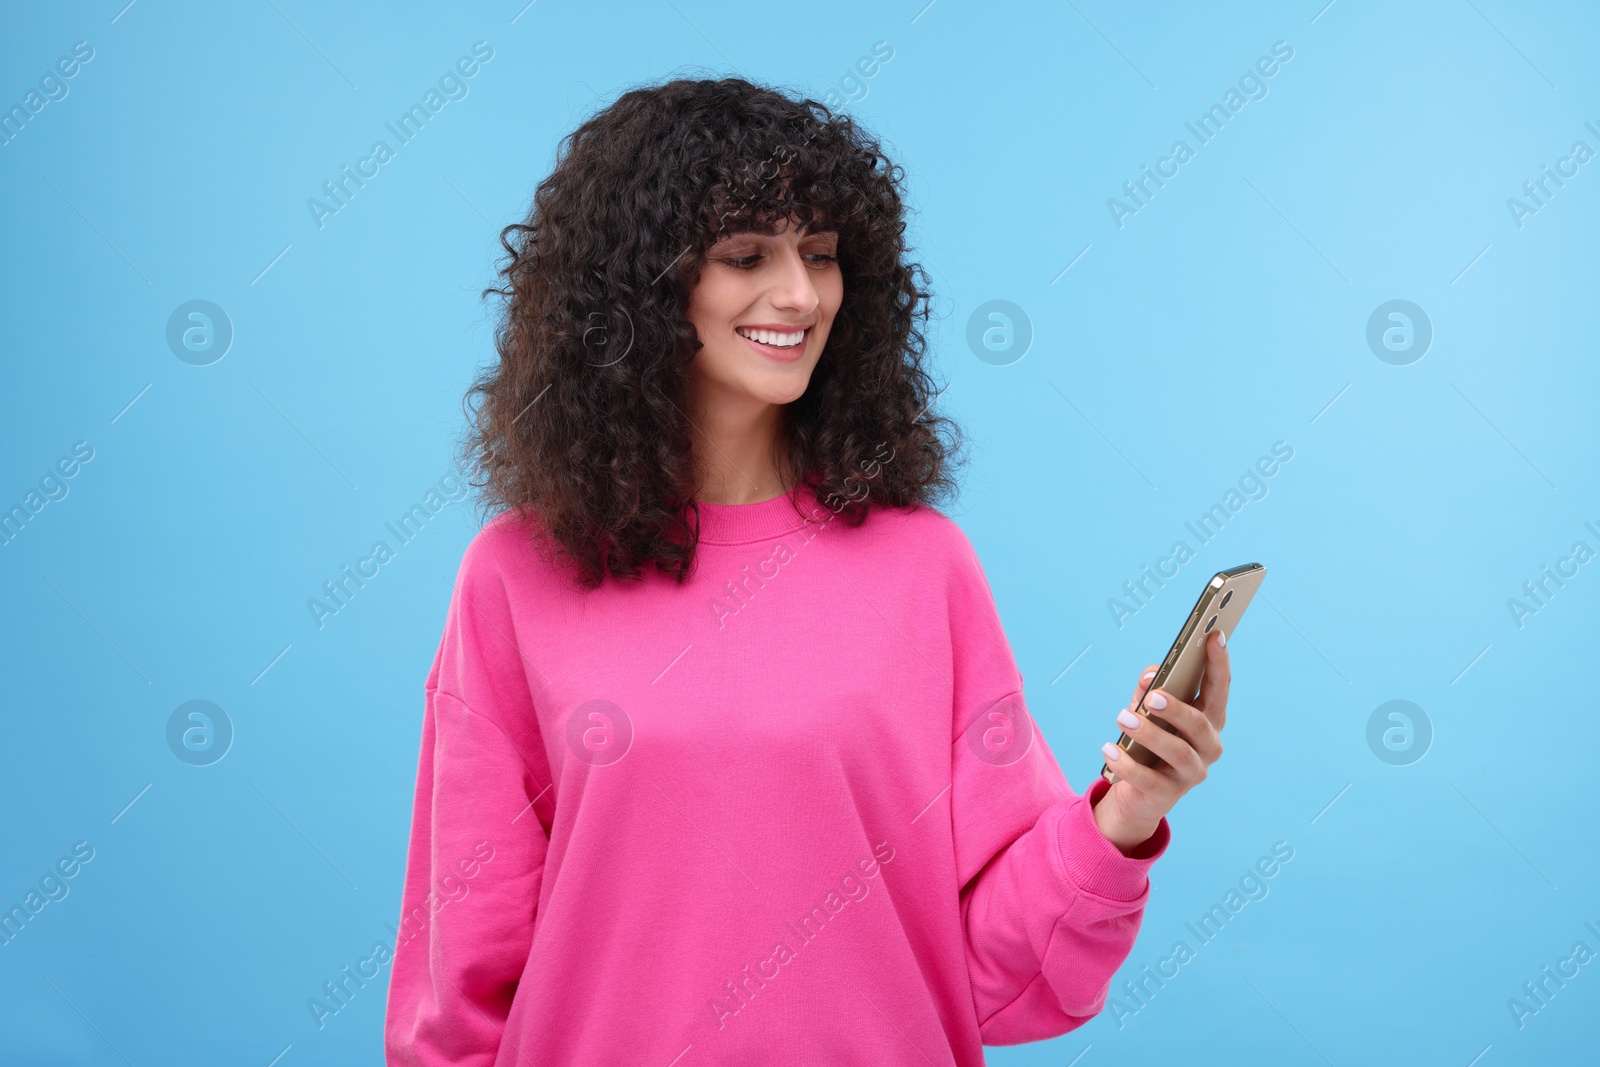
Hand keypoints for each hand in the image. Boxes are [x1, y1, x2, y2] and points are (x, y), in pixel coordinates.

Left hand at [1093, 628, 1229, 853]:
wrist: (1140, 793)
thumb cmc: (1149, 740)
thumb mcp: (1149, 710)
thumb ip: (1150, 688)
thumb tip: (1148, 678)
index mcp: (1210, 719)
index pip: (1220, 688)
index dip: (1219, 662)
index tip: (1214, 636)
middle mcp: (1208, 746)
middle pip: (1199, 723)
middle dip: (1176, 708)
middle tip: (1151, 696)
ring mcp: (1192, 773)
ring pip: (1177, 751)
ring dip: (1149, 733)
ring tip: (1122, 718)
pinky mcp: (1169, 794)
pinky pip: (1148, 779)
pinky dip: (1127, 763)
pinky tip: (1109, 749)